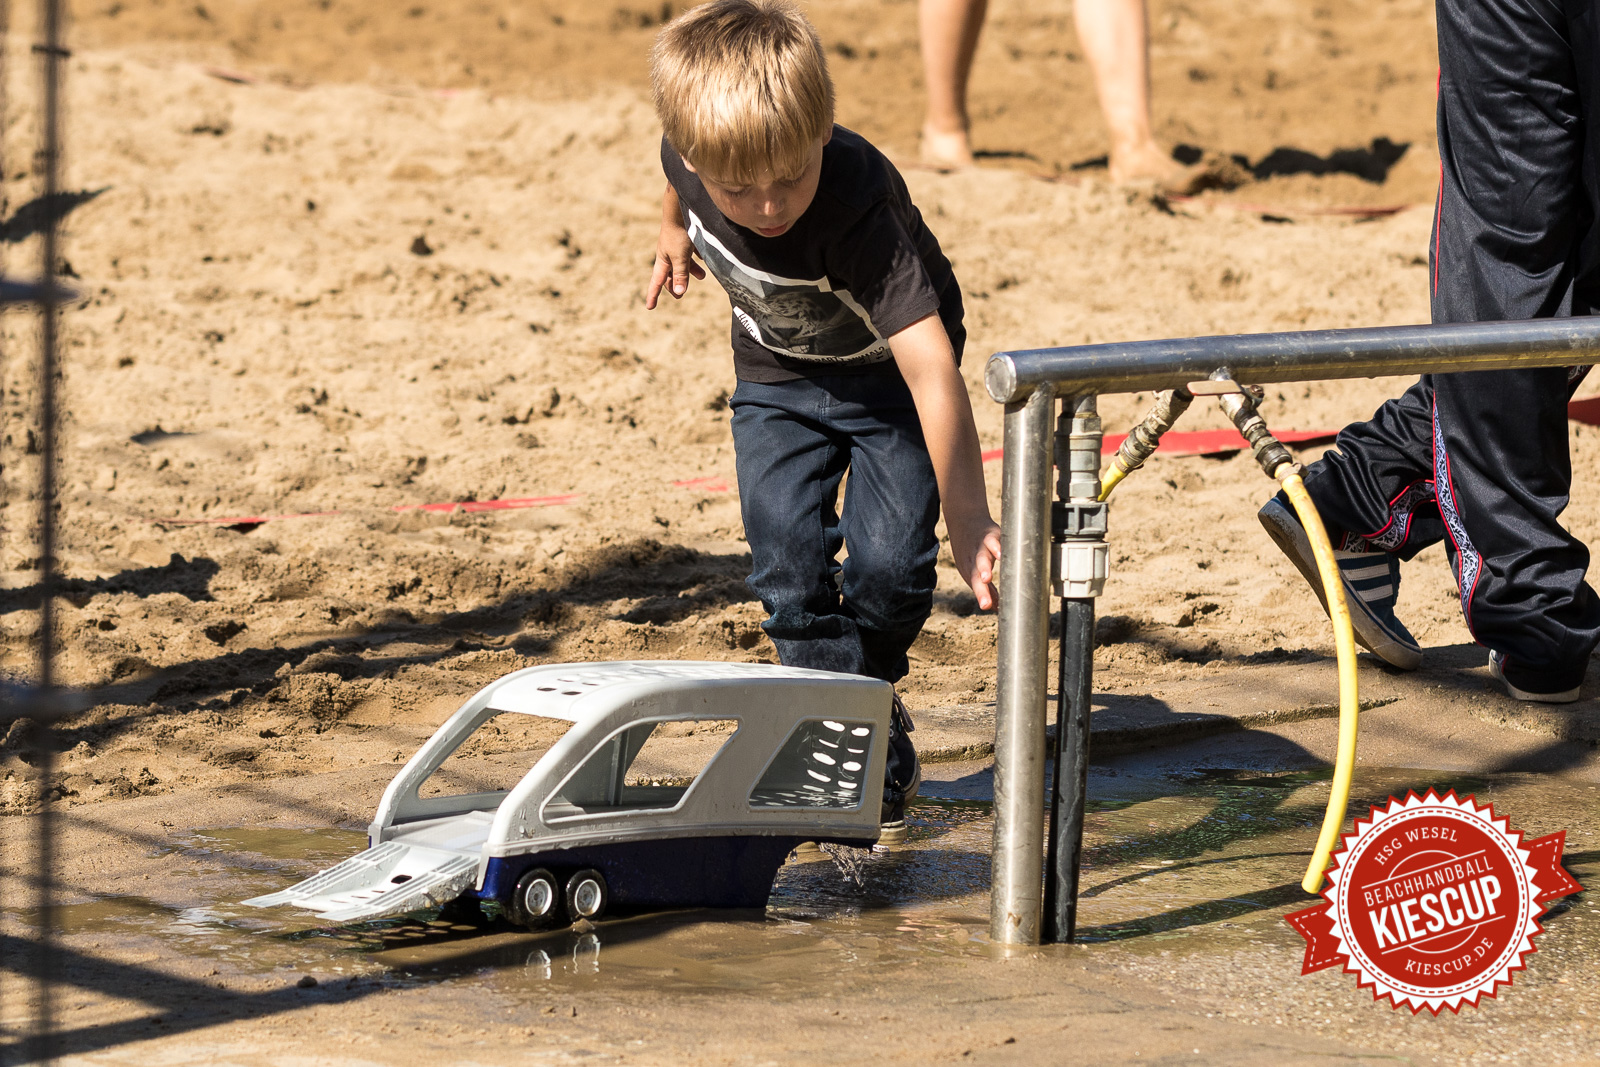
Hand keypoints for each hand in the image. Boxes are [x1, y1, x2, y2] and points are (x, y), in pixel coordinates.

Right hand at [645, 185, 704, 308]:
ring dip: (691, 272)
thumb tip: (679, 294)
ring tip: (702, 276)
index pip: (657, 282)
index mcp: (663, 260)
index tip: (650, 307)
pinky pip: (691, 251)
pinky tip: (705, 257)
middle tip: (679, 295)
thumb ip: (681, 275)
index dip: (653, 295)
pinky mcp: (686, 238)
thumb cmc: (678, 233)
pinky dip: (697, 257)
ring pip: (683, 263)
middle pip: (670, 274)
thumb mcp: (680, 257)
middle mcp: (668, 254)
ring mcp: (677, 246)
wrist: (680, 208)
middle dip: (675, 284)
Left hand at [949, 517, 1001, 610]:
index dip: (982, 596)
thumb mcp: (976, 571)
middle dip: (981, 589)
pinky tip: (1000, 554)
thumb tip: (997, 609)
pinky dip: (995, 546)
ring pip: (982, 558)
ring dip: (984, 568)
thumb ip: (988, 590)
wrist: (964, 521)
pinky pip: (992, 540)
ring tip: (987, 578)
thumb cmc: (972, 551)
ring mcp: (981, 547)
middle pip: (977, 575)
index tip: (986, 606)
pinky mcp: (990, 534)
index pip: (977, 586)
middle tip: (985, 601)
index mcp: (972, 572)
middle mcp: (975, 561)